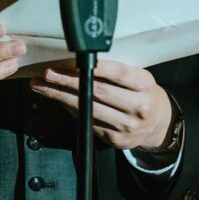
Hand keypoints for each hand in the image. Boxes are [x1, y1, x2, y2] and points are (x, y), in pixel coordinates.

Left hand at [30, 58, 172, 149]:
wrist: (158, 123)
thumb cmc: (141, 93)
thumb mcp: (137, 78)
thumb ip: (115, 72)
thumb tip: (78, 62)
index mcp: (144, 85)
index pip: (119, 73)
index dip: (96, 67)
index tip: (73, 60)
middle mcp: (138, 106)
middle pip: (98, 92)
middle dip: (68, 81)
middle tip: (47, 73)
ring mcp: (126, 126)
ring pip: (88, 109)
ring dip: (60, 96)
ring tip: (41, 86)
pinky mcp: (115, 139)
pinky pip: (87, 122)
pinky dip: (69, 109)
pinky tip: (56, 99)